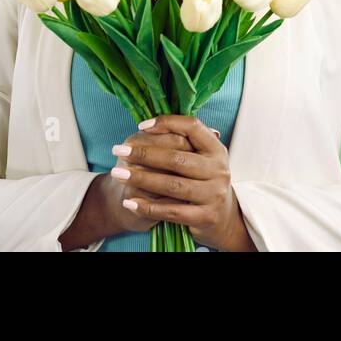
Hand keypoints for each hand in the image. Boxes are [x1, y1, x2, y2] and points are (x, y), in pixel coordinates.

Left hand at [109, 115, 256, 251]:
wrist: (221, 217)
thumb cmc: (202, 180)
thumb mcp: (200, 158)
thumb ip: (181, 141)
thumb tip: (146, 126)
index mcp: (216, 149)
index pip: (193, 127)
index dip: (166, 123)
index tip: (140, 126)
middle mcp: (219, 170)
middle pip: (178, 158)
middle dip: (144, 154)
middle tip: (119, 151)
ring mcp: (214, 194)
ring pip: (172, 185)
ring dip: (141, 179)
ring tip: (118, 174)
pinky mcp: (205, 217)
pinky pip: (171, 211)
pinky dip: (148, 207)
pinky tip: (129, 202)